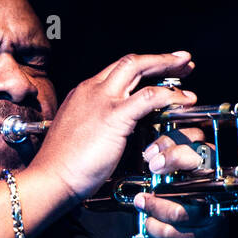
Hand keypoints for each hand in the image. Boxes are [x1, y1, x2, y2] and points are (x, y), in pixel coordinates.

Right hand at [33, 51, 196, 200]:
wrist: (50, 179)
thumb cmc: (62, 166)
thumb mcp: (79, 136)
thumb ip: (96, 126)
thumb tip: (113, 132)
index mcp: (83, 93)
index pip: (117, 71)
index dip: (142, 67)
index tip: (158, 70)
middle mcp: (92, 90)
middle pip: (130, 62)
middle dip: (159, 59)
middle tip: (181, 61)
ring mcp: (102, 100)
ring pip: (138, 68)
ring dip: (166, 67)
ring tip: (187, 71)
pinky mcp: (113, 117)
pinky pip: (149, 97)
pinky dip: (170, 95)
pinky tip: (183, 100)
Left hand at [132, 128, 229, 237]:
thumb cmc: (182, 212)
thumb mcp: (175, 183)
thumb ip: (165, 167)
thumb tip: (144, 154)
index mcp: (207, 169)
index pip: (198, 142)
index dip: (174, 141)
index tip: (151, 151)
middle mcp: (214, 188)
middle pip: (200, 165)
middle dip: (174, 160)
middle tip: (154, 166)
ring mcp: (209, 214)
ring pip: (181, 208)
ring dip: (155, 205)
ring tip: (141, 201)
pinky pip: (173, 232)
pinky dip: (155, 228)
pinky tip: (149, 224)